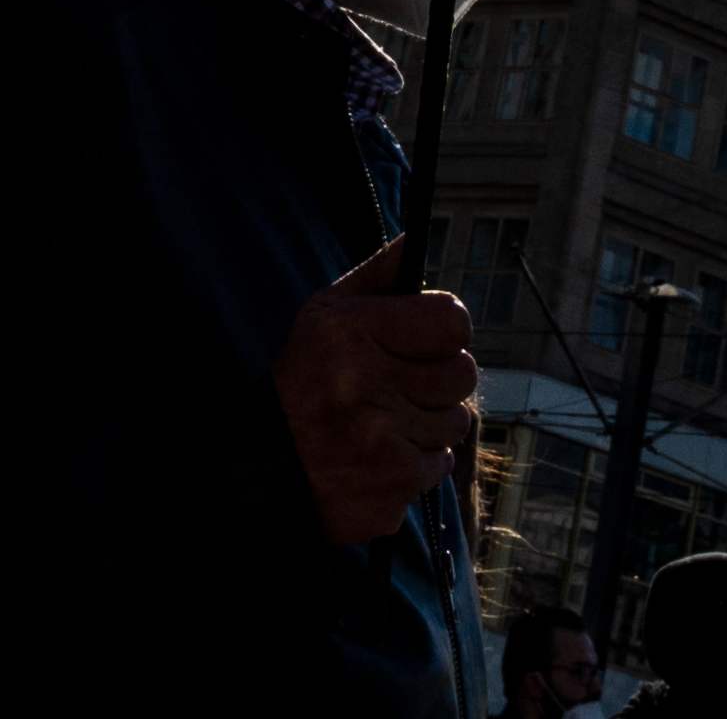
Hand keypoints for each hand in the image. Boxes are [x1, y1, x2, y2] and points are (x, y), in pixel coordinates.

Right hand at [274, 240, 477, 545]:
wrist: (264, 470)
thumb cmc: (302, 383)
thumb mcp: (323, 319)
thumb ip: (374, 279)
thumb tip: (413, 241)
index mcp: (351, 332)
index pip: (451, 321)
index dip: (446, 331)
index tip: (428, 341)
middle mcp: (366, 383)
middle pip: (463, 372)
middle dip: (441, 379)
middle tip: (405, 385)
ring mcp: (381, 437)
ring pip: (456, 421)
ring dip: (430, 422)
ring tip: (387, 421)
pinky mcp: (393, 483)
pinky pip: (440, 463)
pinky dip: (419, 461)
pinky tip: (382, 455)